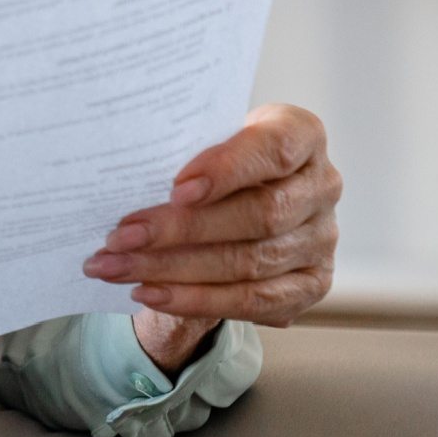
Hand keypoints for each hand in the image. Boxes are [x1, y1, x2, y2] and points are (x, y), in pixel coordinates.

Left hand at [82, 105, 341, 374]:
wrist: (235, 197)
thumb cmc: (212, 159)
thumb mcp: (202, 139)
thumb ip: (183, 151)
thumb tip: (125, 180)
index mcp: (301, 135)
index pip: (274, 149)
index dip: (227, 169)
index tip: (176, 188)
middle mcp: (322, 186)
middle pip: (258, 215)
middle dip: (181, 230)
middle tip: (120, 237)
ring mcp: (322, 239)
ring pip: (249, 263)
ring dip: (174, 270)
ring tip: (116, 267)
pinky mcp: (311, 283)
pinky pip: (253, 301)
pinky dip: (195, 299)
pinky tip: (149, 292)